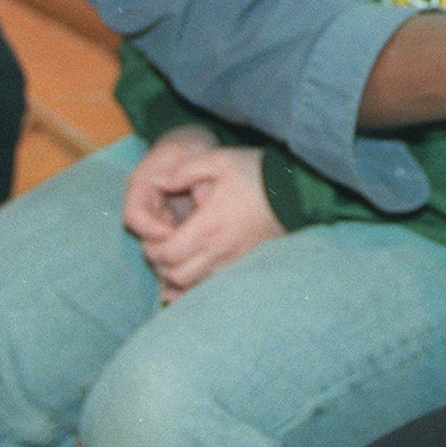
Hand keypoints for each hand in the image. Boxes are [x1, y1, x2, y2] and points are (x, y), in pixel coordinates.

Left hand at [122, 126, 285, 301]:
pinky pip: (213, 286)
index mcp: (208, 226)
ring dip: (177, 277)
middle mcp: (219, 251)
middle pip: (176, 276)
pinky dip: (197, 284)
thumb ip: (182, 171)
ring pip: (194, 286)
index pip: (167, 254)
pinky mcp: (245, 265)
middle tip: (159, 248)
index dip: (151, 249)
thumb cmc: (254, 172)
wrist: (295, 190)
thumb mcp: (217, 160)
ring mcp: (234, 262)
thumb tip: (156, 182)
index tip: (150, 236)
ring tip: (174, 259)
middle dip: (160, 265)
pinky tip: (191, 274)